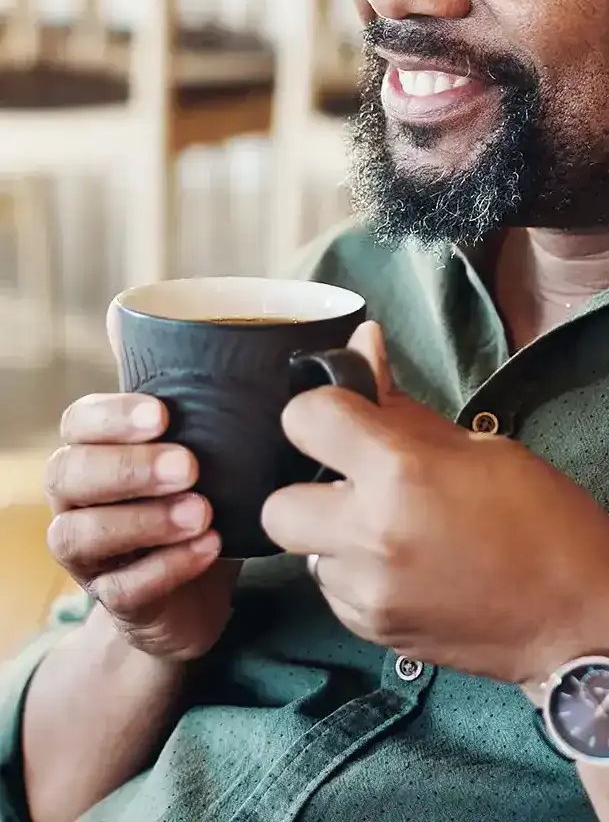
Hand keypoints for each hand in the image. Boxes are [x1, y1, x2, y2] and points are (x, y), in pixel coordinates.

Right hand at [44, 394, 239, 661]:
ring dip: (145, 520)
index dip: (113, 416)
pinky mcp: (115, 601)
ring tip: (202, 512)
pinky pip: (124, 588)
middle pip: (69, 473)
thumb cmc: (199, 496)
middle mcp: (78, 499)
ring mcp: (89, 555)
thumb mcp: (202, 448)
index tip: (163, 415)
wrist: (197, 590)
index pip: (78, 422)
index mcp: (95, 451)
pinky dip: (167, 567)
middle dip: (129, 467)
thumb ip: (199, 398)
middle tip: (188, 466)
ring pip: (82, 535)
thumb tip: (216, 330)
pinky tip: (209, 549)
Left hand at [261, 322, 608, 685]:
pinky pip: (333, 590)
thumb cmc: (547, 519)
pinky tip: (407, 566)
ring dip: (335, 534)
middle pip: (278, 504)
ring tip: (395, 530)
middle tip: (362, 485)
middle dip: (311, 488)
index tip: (350, 418)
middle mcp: (368, 534)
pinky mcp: (371, 631)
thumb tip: (362, 344)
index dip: (325, 410)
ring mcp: (366, 591)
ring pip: (304, 552)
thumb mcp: (482, 447)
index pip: (305, 418)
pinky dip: (356, 573)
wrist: (580, 620)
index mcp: (401, 472)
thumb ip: (404, 407)